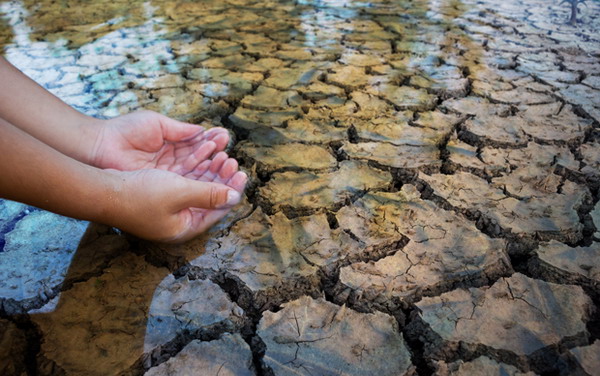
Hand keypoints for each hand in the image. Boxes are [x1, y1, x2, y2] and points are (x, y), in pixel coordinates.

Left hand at [91, 110, 230, 174]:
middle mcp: (172, 163)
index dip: (212, 143)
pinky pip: (185, 185)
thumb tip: (203, 131)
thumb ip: (180, 130)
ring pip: (196, 175)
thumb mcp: (157, 125)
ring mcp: (167, 176)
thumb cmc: (124, 131)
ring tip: (226, 162)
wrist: (100, 147)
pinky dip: (200, 180)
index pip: (197, 146)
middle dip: (217, 159)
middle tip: (230, 155)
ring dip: (212, 170)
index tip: (225, 137)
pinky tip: (213, 173)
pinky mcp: (161, 187)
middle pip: (201, 163)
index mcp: (171, 145)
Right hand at [108, 152, 246, 242]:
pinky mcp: (158, 197)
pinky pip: (184, 182)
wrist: (101, 190)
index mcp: (185, 227)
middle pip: (209, 198)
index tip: (243, 173)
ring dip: (209, 171)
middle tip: (232, 160)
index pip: (218, 210)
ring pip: (197, 188)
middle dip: (221, 178)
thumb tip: (235, 197)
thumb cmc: (139, 194)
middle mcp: (178, 221)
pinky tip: (202, 155)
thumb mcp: (180, 192)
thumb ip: (209, 194)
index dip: (232, 190)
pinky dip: (194, 169)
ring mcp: (168, 210)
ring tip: (220, 154)